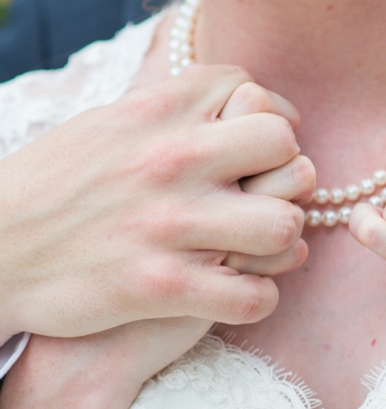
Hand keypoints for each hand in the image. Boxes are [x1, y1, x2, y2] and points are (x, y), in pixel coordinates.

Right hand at [0, 65, 311, 339]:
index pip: (255, 92)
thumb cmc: (58, 188)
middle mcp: (169, 159)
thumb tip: (237, 103)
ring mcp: (168, 224)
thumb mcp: (108, 125)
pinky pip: (256, 296)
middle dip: (286, 175)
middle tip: (264, 199)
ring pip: (284, 224)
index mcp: (155, 112)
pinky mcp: (162, 287)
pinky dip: (257, 298)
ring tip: (255, 249)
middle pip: (283, 147)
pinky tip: (238, 292)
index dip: (272, 119)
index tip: (262, 149)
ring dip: (279, 240)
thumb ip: (174, 112)